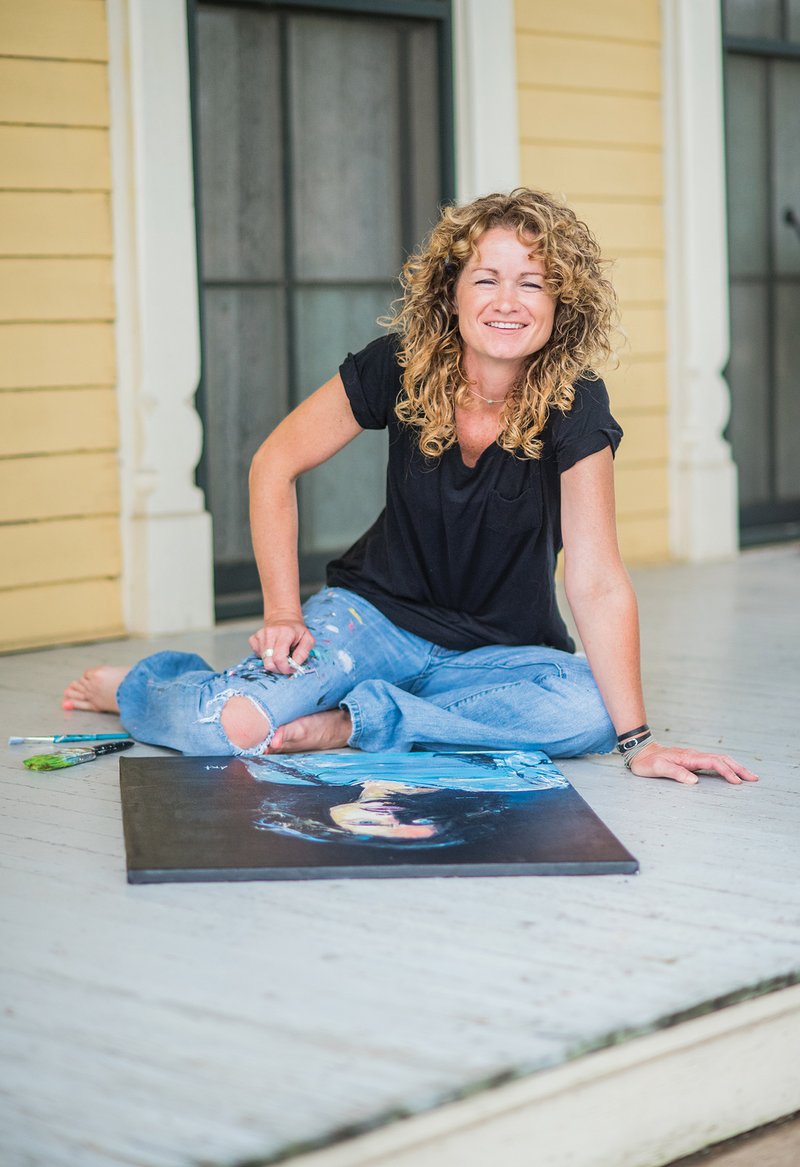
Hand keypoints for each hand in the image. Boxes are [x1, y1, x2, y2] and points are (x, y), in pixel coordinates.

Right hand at [249, 613, 314, 674]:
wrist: (283, 618)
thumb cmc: (296, 630)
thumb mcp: (308, 640)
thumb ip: (303, 653)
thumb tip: (294, 665)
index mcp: (285, 633)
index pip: (279, 658)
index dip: (285, 669)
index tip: (291, 669)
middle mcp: (270, 633)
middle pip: (269, 663)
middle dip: (278, 668)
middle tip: (285, 665)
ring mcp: (260, 635)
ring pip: (263, 661)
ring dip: (273, 662)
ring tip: (280, 653)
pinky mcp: (253, 639)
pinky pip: (257, 655)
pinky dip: (265, 657)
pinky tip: (272, 650)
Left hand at [627, 741, 758, 785]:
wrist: (641, 752)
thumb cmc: (648, 762)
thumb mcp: (658, 768)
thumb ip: (675, 773)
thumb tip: (695, 781)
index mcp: (689, 757)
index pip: (714, 762)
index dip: (727, 772)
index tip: (737, 782)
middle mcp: (695, 755)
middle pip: (722, 759)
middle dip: (739, 768)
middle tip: (754, 778)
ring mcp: (695, 757)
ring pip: (720, 759)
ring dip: (735, 767)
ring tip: (748, 776)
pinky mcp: (693, 761)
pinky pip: (714, 762)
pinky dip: (726, 767)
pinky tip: (731, 773)